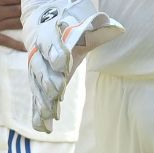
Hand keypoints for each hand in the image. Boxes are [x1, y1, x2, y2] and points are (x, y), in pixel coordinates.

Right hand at [25, 0, 124, 132]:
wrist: (44, 27)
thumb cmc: (70, 28)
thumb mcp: (85, 25)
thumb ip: (100, 27)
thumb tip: (118, 29)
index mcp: (49, 35)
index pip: (49, 41)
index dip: (55, 52)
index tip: (64, 63)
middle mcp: (38, 53)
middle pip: (40, 67)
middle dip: (48, 79)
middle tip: (57, 91)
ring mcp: (35, 70)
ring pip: (35, 85)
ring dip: (42, 100)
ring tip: (49, 114)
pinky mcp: (36, 85)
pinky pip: (35, 99)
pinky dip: (37, 114)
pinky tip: (43, 127)